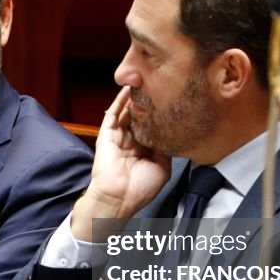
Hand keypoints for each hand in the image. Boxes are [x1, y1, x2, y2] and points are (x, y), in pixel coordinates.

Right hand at [71, 86, 171, 240]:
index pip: (153, 125)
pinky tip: (127, 90)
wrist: (119, 198)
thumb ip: (166, 149)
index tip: (171, 99)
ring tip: (143, 81)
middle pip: (139, 116)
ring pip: (126, 112)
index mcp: (144, 150)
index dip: (160, 113)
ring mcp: (118, 137)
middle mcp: (132, 141)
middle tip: (158, 84)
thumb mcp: (162, 167)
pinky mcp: (106, 135)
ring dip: (134, 98)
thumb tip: (173, 133)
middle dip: (148, 102)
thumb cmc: (140, 189)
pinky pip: (112, 114)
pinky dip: (119, 102)